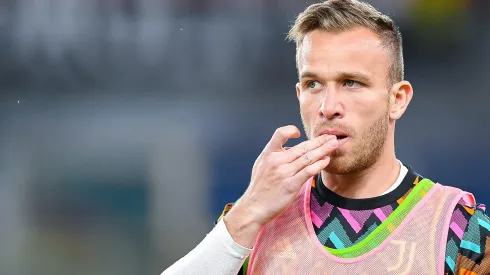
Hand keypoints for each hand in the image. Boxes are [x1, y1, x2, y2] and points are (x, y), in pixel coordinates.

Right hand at [224, 125, 337, 247]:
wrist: (253, 207)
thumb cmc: (259, 187)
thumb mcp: (261, 165)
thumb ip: (274, 156)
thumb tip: (290, 149)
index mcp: (268, 153)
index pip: (280, 134)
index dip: (290, 130)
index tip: (300, 133)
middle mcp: (276, 161)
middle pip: (302, 146)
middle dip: (319, 140)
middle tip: (331, 136)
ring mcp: (284, 173)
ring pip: (308, 157)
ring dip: (323, 150)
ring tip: (334, 144)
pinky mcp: (291, 185)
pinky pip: (308, 171)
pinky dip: (319, 165)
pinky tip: (326, 160)